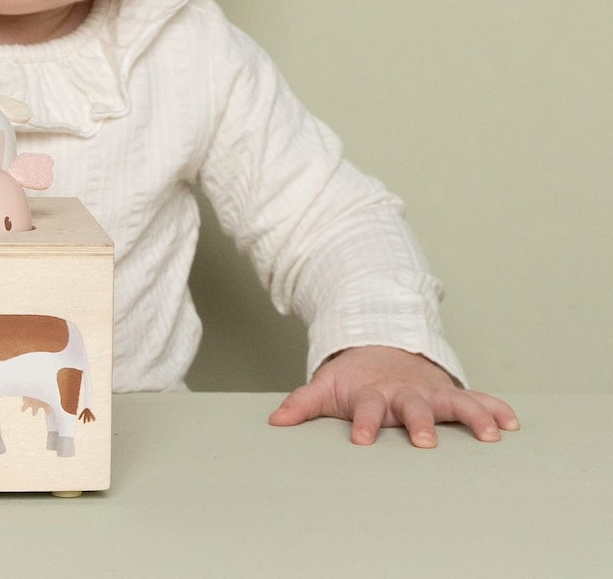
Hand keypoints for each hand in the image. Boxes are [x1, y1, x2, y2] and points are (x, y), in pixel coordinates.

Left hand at [268, 345, 519, 447]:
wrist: (380, 345)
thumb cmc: (354, 377)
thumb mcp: (326, 386)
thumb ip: (303, 404)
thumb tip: (275, 421)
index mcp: (372, 394)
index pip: (366, 409)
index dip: (363, 424)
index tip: (361, 440)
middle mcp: (404, 393)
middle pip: (413, 407)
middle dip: (419, 423)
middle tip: (425, 441)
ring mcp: (429, 392)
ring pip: (452, 402)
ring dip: (471, 416)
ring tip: (490, 434)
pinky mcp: (449, 392)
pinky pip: (475, 399)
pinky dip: (494, 408)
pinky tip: (511, 422)